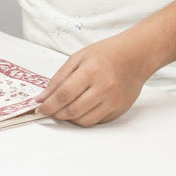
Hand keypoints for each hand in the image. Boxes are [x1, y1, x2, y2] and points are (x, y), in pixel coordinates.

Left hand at [34, 34, 152, 126]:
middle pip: (72, 111)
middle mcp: (103, 88)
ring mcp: (113, 101)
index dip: (48, 105)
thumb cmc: (106, 54)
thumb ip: (59, 78)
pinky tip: (82, 107)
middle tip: (50, 110)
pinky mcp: (119, 109)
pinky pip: (96, 121)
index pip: (63, 95)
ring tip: (65, 109)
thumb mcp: (78, 58)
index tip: (39, 109)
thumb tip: (43, 97)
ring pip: (84, 121)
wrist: (135, 56)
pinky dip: (85, 117)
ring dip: (70, 118)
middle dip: (56, 113)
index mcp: (91, 71)